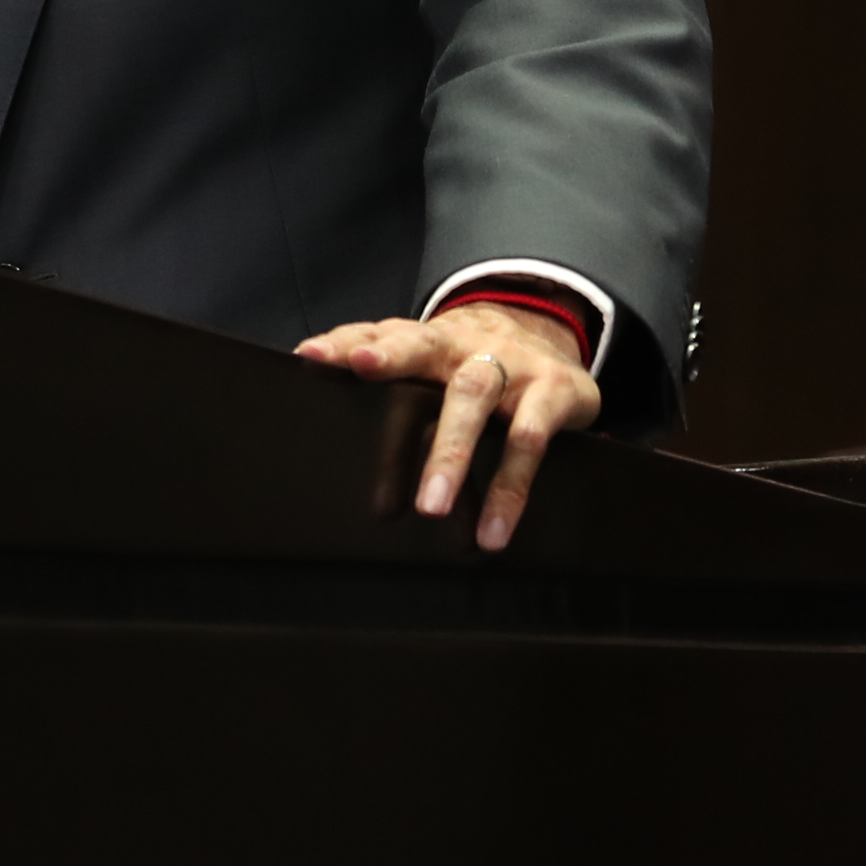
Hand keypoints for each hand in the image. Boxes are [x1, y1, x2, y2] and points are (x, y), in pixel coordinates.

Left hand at [296, 301, 600, 551]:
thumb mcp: (432, 365)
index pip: (382, 333)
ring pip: (474, 396)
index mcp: (431, 341)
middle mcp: (467, 346)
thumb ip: (381, 368)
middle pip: (424, 347)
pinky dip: (510, 490)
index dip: (346, 342)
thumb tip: (310, 374)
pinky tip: (492, 532)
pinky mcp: (554, 394)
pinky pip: (529, 441)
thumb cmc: (474, 366)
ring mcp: (512, 365)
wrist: (556, 347)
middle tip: (362, 372)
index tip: (310, 357)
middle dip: (392, 359)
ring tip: (430, 508)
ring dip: (450, 452)